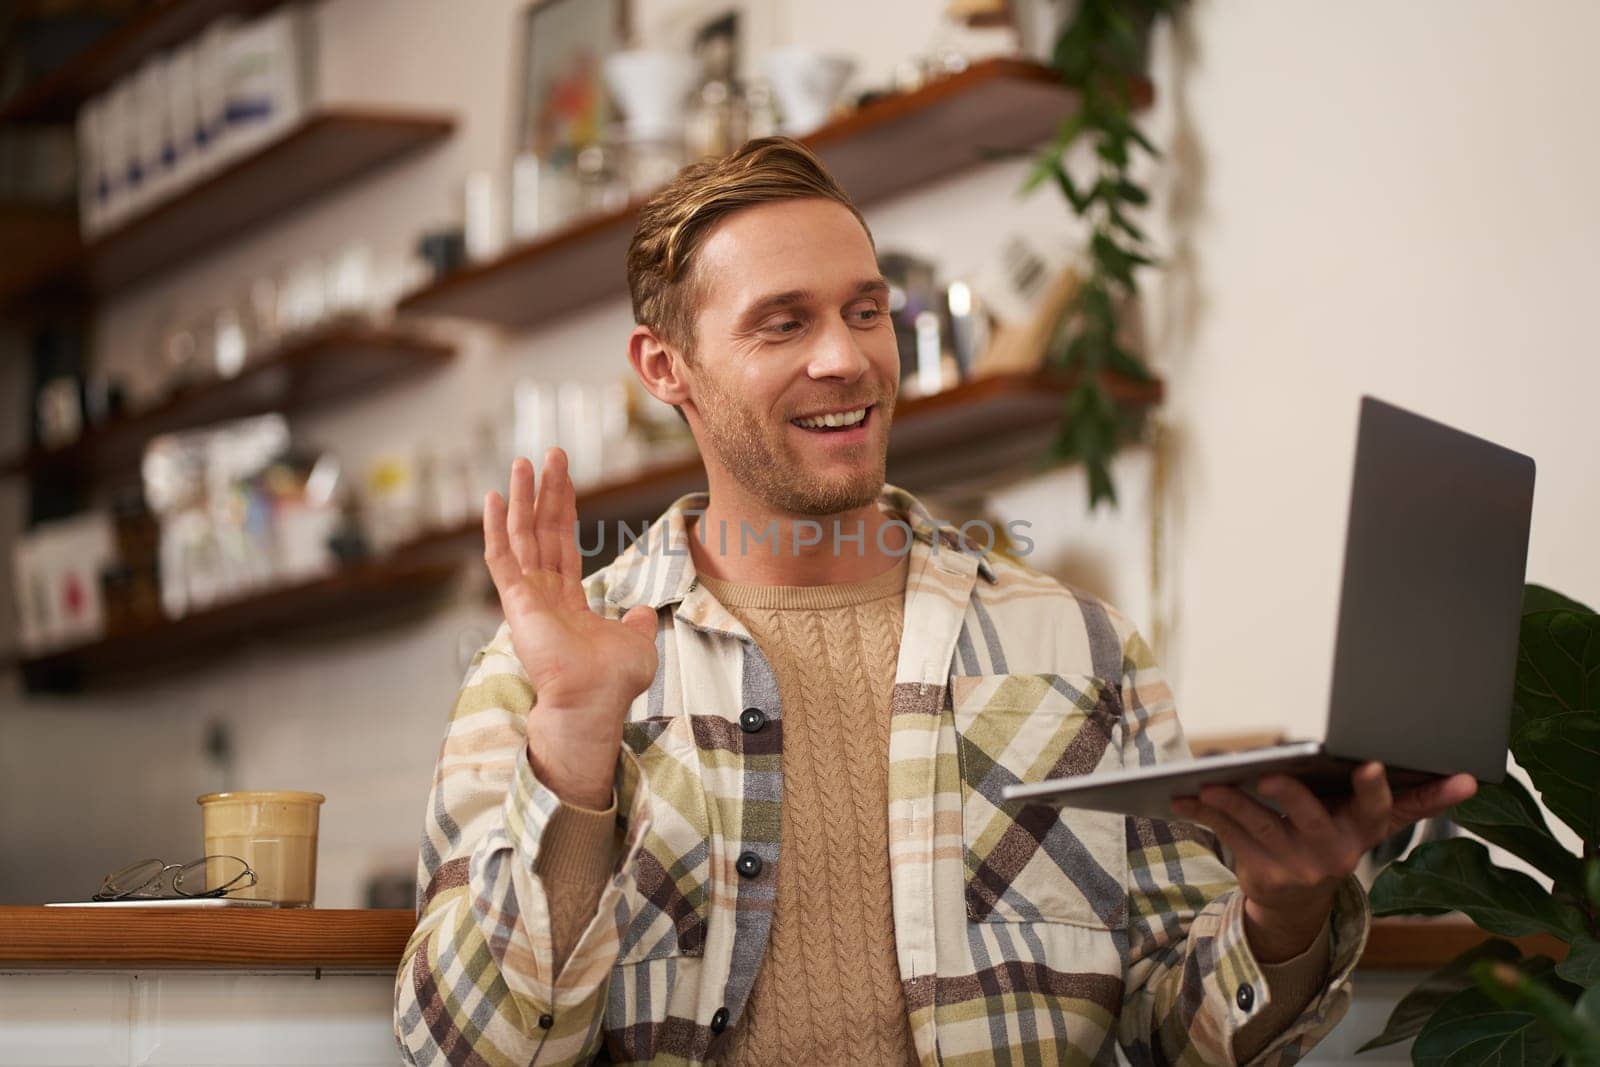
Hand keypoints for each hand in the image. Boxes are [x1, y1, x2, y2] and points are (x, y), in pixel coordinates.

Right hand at [483, 449, 659, 807]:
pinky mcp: (515, 602)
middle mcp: (543, 594)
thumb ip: (635, 623)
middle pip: (542, 530)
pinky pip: (501, 557)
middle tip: (550, 453)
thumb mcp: (636, 643)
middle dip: (546, 490)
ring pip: (521, 535)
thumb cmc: (613, 682)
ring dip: (521, 497)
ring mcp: (526, 596)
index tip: (564, 475)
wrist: (594, 702)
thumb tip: (641, 612)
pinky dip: (495, 527)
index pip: (563, 542)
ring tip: (522, 461)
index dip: (564, 507)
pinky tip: (492, 497)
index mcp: (567, 600)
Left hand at [1171, 763, 1476, 961]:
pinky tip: (1183, 799)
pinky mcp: (1261, 874)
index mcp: (1363, 831)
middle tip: (1267, 774)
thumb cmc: (1334, 838)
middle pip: (1311, 819)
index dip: (1373, 789)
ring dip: (1231, 804)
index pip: (1376, 809)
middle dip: (1289, 796)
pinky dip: (1204, 815)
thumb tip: (1472, 780)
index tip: (1371, 765)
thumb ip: (1415, 798)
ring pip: (1261, 829)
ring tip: (1208, 782)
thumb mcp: (1372, 821)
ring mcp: (1296, 866)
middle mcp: (1333, 852)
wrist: (1297, 903)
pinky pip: (1229, 840)